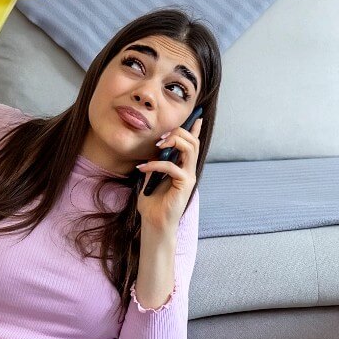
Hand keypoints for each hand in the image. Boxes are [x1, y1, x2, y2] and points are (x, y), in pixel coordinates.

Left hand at [134, 118, 202, 234]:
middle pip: (192, 141)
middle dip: (178, 132)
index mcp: (182, 166)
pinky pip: (173, 167)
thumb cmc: (152, 201)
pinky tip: (143, 168)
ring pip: (190, 148)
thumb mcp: (150, 176)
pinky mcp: (185, 184)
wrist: (154, 221)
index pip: (192, 144)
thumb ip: (155, 162)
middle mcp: (189, 169)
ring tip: (158, 146)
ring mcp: (189, 176)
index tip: (196, 117)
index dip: (195, 129)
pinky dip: (156, 164)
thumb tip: (154, 149)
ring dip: (174, 141)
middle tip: (161, 138)